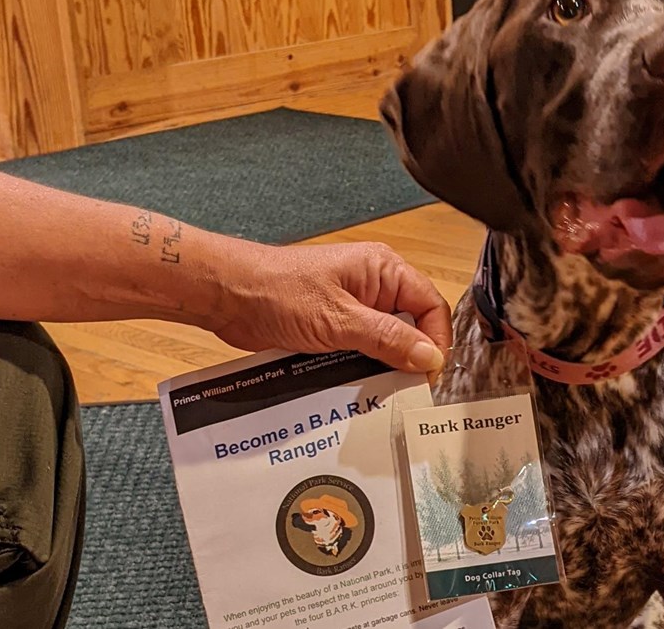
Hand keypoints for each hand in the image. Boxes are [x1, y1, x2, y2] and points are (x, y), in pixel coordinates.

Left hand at [208, 241, 451, 374]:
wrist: (228, 295)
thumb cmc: (278, 291)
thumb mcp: (340, 320)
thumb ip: (388, 339)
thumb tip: (430, 356)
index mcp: (383, 270)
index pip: (431, 305)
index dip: (435, 340)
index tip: (428, 374)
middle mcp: (373, 286)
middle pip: (412, 325)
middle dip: (411, 357)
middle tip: (406, 390)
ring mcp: (352, 306)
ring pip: (386, 342)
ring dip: (385, 366)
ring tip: (382, 394)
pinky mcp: (334, 326)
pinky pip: (361, 350)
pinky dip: (362, 368)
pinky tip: (358, 388)